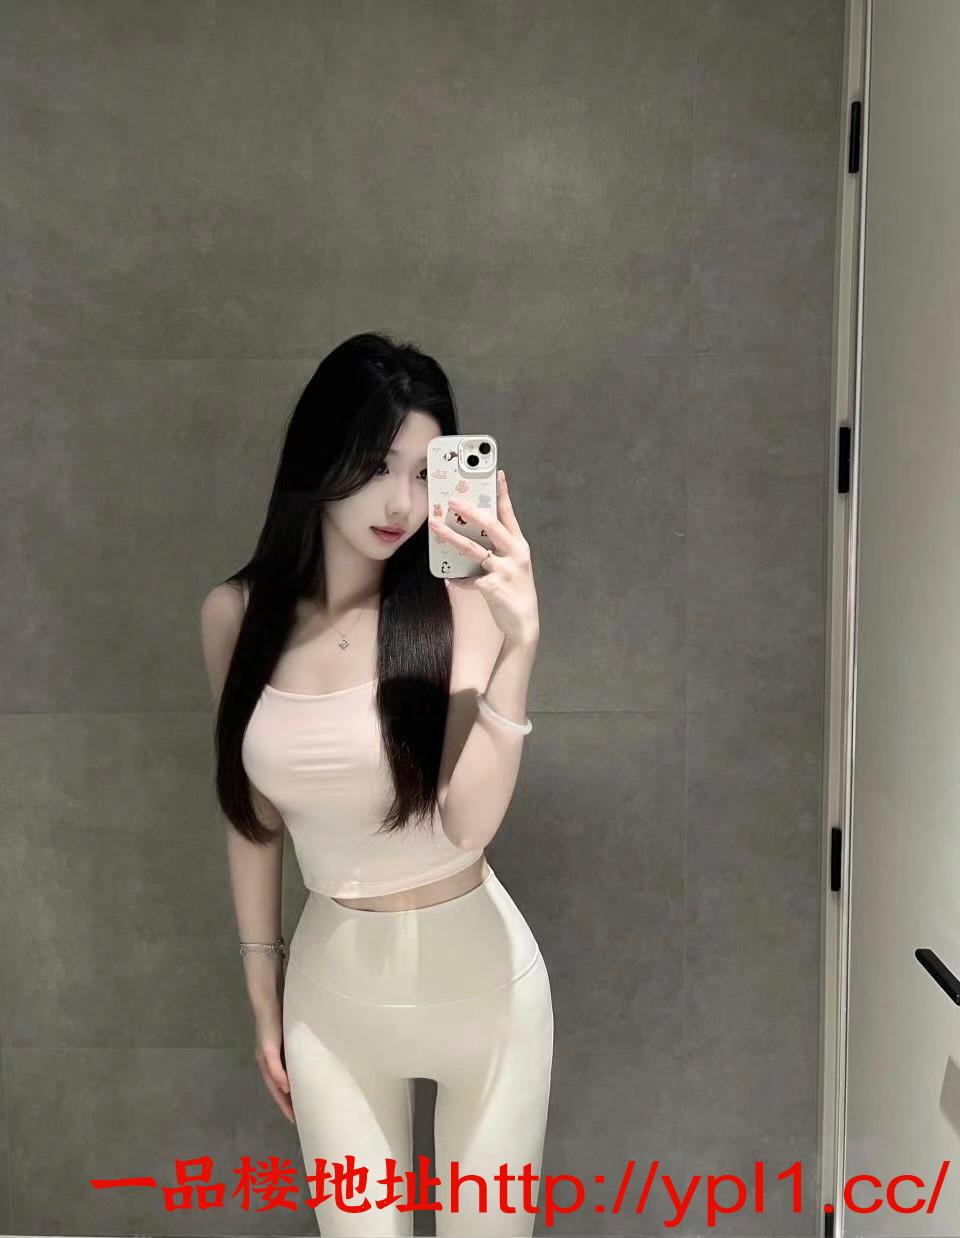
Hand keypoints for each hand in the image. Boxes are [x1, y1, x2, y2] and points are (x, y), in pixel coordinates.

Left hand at [252, 1000, 295, 1123]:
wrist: (267, 999)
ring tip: (292, 1110)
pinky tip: (287, 1087)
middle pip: (274, 1089)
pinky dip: (279, 1077)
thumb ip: (296, 1049)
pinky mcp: (267, 1046)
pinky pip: (273, 1065)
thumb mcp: (290, 1037)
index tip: (298, 1115)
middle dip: (284, 1105)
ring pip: (272, 1082)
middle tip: (297, 1120)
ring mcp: (265, 1055)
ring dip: (281, 1097)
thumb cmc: (280, 1016)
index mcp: (270, 1059)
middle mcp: (265, 1061)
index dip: (286, 1101)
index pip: (278, 1085)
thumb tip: (310, 1062)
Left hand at [428, 469, 539, 644]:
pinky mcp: (492, 587)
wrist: (524, 624)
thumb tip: (471, 537)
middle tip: (453, 499)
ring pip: (473, 549)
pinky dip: (457, 579)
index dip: (503, 493)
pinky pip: (467, 578)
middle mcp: (515, 555)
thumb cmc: (516, 592)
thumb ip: (497, 551)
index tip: (497, 474)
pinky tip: (451, 578)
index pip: (510, 515)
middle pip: (491, 526)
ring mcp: (504, 570)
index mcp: (520, 546)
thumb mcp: (513, 567)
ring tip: (436, 526)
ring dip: (451, 537)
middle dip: (470, 510)